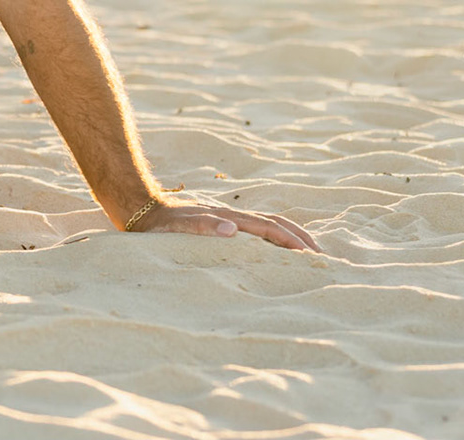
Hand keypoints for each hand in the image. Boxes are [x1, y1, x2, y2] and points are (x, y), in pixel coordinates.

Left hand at [130, 200, 320, 251]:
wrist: (141, 208)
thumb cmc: (159, 223)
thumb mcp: (178, 227)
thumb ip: (203, 226)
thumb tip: (233, 230)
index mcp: (228, 217)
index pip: (269, 227)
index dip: (291, 240)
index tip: (312, 255)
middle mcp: (232, 215)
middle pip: (274, 222)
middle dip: (299, 237)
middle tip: (321, 255)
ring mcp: (227, 218)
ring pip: (266, 224)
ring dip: (288, 236)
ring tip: (306, 252)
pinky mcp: (220, 224)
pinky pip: (254, 231)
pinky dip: (271, 238)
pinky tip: (273, 250)